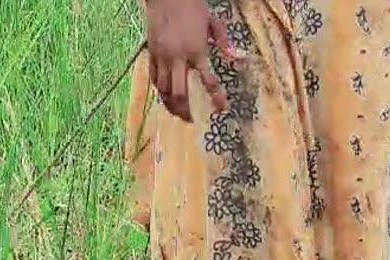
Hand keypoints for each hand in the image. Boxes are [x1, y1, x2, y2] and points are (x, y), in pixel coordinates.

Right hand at [142, 0, 237, 121]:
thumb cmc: (192, 6)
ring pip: (163, 89)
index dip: (215, 96)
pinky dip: (160, 90)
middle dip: (184, 110)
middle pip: (179, 93)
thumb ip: (224, 42)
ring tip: (176, 112)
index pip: (207, 79)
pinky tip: (164, 95)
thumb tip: (237, 57)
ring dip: (170, 103)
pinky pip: (154, 78)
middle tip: (189, 119)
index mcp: (197, 50)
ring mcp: (162, 57)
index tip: (221, 108)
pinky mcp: (151, 54)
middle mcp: (178, 58)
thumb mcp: (213, 22)